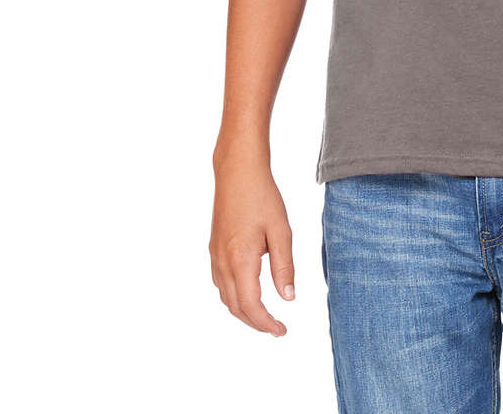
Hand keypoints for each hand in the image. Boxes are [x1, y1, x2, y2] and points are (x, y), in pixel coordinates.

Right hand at [209, 154, 294, 336]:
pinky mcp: (214, 248)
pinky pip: (221, 283)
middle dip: (255, 322)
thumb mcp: (281, 231)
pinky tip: (249, 292)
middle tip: (276, 328)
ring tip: (265, 315)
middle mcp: (222, 262)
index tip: (282, 331)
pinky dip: (234, 297)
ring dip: (243, 312)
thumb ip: (284, 267)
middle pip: (235, 307)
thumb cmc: (263, 196)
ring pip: (225, 297)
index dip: (266, 323)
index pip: (251, 306)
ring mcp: (214, 256)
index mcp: (241, 260)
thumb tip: (288, 298)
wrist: (238, 171)